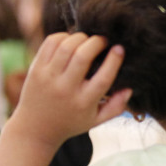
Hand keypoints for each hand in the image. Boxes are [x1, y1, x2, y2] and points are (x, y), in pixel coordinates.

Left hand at [12, 32, 130, 148]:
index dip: (114, 60)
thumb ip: (116, 107)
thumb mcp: (95, 120)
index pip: (103, 78)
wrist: (35, 129)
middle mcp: (65, 89)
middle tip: (103, 41)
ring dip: (80, 37)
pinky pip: (50, 43)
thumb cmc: (70, 122)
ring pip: (66, 46)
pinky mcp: (36, 69)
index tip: (119, 48)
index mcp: (84, 102)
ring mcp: (48, 78)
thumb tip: (130, 88)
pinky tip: (70, 41)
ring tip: (87, 40)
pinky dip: (63, 36)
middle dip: (97, 42)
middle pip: (82, 56)